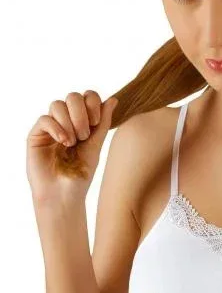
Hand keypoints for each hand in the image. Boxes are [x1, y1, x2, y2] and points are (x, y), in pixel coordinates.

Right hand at [26, 90, 117, 205]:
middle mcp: (65, 122)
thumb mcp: (96, 146)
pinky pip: (44, 119)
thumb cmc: (80, 174)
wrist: (64, 195)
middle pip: (72, 96)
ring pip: (57, 105)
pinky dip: (56, 128)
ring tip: (72, 142)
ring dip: (69, 122)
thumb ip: (102, 123)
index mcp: (82, 122)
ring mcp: (50, 128)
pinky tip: (63, 142)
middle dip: (80, 113)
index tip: (96, 122)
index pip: (86, 97)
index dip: (92, 102)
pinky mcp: (36, 136)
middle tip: (84, 135)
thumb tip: (114, 99)